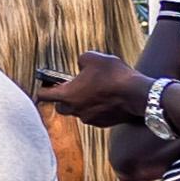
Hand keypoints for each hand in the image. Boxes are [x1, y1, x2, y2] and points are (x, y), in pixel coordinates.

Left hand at [38, 50, 157, 128]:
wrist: (137, 94)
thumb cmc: (113, 75)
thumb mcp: (93, 57)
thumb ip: (81, 60)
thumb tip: (80, 64)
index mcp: (68, 95)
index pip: (44, 96)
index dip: (42, 89)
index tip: (44, 85)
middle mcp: (76, 110)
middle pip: (60, 107)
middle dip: (63, 98)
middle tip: (71, 87)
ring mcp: (89, 119)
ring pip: (78, 111)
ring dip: (81, 103)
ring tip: (94, 90)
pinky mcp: (103, 123)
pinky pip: (93, 116)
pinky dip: (96, 108)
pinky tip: (106, 98)